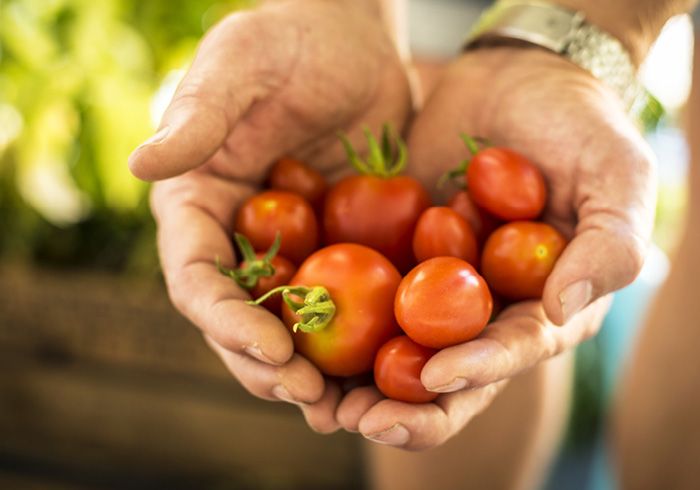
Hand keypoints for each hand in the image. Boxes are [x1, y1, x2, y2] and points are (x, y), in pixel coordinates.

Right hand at [128, 0, 411, 431]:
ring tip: (344, 409)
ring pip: (290, 326)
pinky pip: (346, 303)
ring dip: (311, 372)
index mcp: (198, 204)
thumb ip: (199, 116)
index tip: (271, 351)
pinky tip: (386, 370)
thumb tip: (144, 166)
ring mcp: (290, 248)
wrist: (351, 39)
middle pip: (239, 319)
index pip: (196, 277)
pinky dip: (359, 341)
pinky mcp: (337, 246)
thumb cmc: (286, 39)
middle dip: (267, 365)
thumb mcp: (240, 65)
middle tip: (310, 398)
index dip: (226, 322)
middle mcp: (237, 237)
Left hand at [336, 46, 654, 449]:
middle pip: (445, 372)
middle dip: (405, 405)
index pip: (510, 351)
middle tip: (358, 420)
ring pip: (393, 345)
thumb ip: (609, 245)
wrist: (517, 78)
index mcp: (542, 305)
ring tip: (313, 399)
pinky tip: (293, 328)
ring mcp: (434, 283)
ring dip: (355, 379)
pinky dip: (330, 314)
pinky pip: (360, 290)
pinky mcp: (394, 254)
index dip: (477, 371)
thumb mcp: (617, 175)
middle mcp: (484, 307)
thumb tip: (562, 308)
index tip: (436, 376)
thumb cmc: (581, 126)